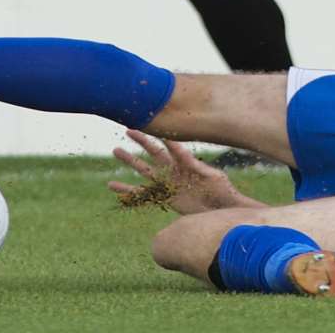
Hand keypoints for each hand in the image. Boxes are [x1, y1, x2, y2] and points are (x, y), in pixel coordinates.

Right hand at [107, 129, 255, 213]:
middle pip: (154, 152)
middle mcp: (174, 170)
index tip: (151, 123)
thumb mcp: (211, 177)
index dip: (162, 135)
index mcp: (186, 163)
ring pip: (144, 169)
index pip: (171, 146)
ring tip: (115, 150)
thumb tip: (185, 155)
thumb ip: (197, 167)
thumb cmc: (222, 191)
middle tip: (127, 128)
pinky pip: (141, 193)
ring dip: (130, 160)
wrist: (220, 209)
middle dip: (141, 141)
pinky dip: (126, 190)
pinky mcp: (162, 197)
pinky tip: (112, 184)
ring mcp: (167, 183)